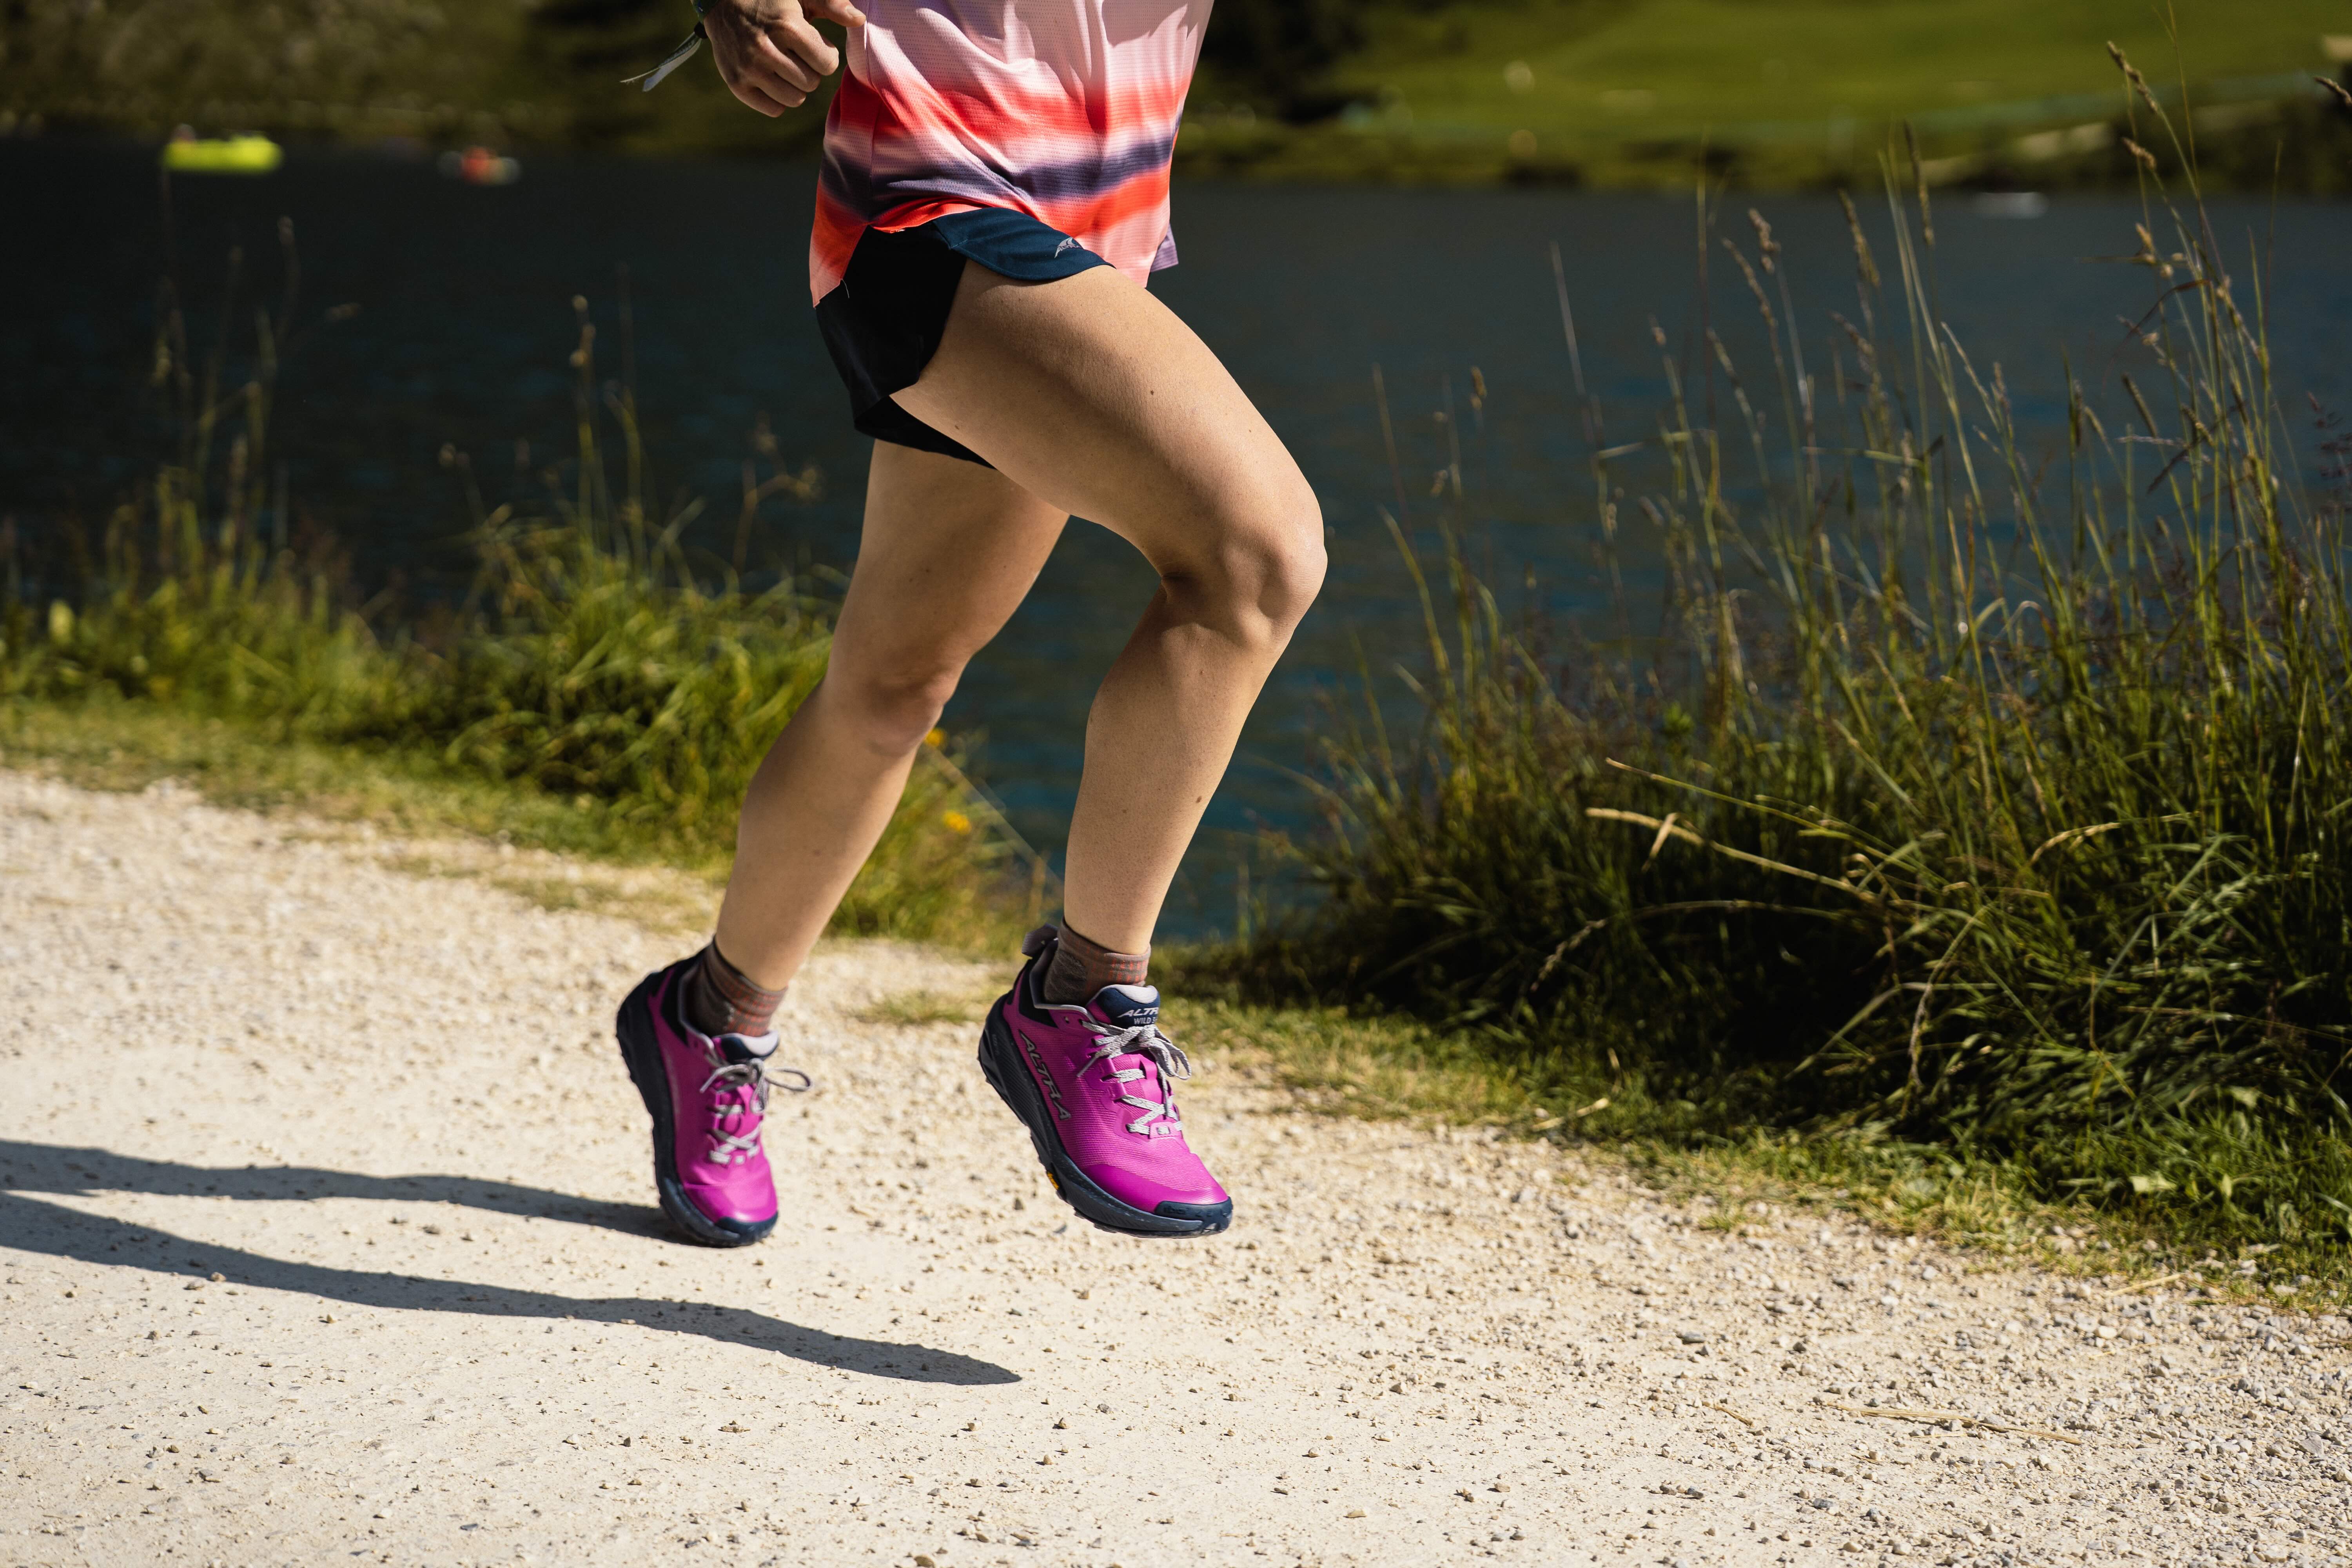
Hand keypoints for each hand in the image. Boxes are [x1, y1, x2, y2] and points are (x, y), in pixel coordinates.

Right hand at [703, 0, 866, 115]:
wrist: (721, 3)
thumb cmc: (770, 0)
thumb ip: (831, 4)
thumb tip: (859, 19)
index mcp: (787, 27)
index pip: (828, 64)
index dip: (825, 55)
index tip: (812, 44)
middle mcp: (766, 50)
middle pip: (811, 83)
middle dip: (809, 70)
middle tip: (795, 54)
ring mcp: (749, 69)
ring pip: (795, 99)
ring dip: (795, 86)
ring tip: (784, 66)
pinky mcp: (736, 83)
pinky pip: (774, 109)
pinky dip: (777, 99)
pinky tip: (771, 78)